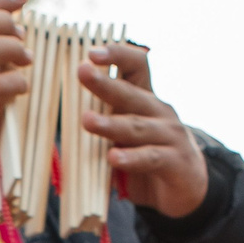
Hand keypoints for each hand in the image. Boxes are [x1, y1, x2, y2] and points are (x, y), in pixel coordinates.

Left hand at [76, 42, 208, 219]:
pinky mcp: (177, 161)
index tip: (91, 53)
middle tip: (82, 72)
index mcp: (145, 99)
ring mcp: (170, 136)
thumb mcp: (123, 137)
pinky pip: (151, 158)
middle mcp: (159, 112)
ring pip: (137, 126)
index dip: (117, 55)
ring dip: (111, 124)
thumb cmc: (145, 159)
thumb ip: (101, 125)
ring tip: (87, 121)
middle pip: (132, 93)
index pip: (136, 65)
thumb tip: (56, 119)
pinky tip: (114, 158)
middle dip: (105, 83)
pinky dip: (132, 158)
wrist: (187, 189)